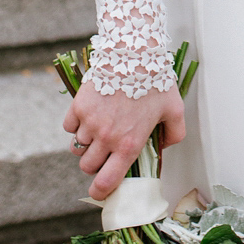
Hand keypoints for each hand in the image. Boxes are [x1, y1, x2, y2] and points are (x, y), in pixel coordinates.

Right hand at [62, 79, 186, 199]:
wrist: (133, 52)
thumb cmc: (156, 80)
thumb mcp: (175, 109)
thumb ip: (175, 133)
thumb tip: (165, 146)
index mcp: (129, 144)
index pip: (106, 181)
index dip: (100, 192)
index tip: (99, 191)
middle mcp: (107, 137)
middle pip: (87, 166)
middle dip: (94, 164)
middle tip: (103, 152)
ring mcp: (90, 122)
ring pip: (77, 147)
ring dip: (85, 144)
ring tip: (98, 130)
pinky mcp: (78, 106)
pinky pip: (69, 127)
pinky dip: (75, 125)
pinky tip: (88, 115)